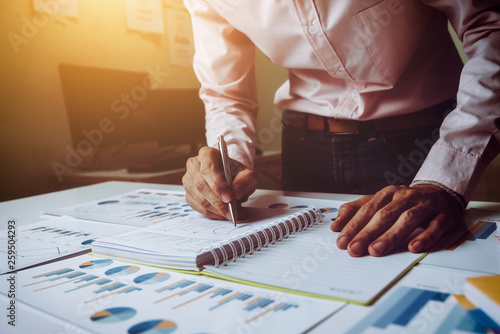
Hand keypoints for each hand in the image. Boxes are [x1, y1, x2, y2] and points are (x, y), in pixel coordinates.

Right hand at [182, 146, 257, 220]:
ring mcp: (188, 180)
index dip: (217, 185)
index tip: (229, 197)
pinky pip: (198, 207)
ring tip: (232, 214)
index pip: (208, 169)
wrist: (229, 176)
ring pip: (199, 199)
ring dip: (216, 210)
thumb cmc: (235, 173)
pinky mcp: (188, 194)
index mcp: (207, 154)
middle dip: (218, 202)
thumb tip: (236, 193)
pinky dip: (212, 214)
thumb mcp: (246, 174)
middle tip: (231, 212)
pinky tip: (223, 214)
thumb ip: (245, 181)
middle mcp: (193, 165)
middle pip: (201, 185)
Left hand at [330, 185, 463, 256]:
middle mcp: (405, 197)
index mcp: (387, 194)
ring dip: (391, 235)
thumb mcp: (380, 203)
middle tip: (354, 249)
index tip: (341, 241)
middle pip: (384, 215)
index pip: (367, 210)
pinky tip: (413, 247)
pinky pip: (434, 227)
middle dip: (367, 233)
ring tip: (376, 250)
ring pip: (407, 219)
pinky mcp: (443, 216)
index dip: (353, 225)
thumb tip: (336, 225)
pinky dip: (425, 237)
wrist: (441, 193)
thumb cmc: (405, 203)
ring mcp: (425, 205)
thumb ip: (357, 211)